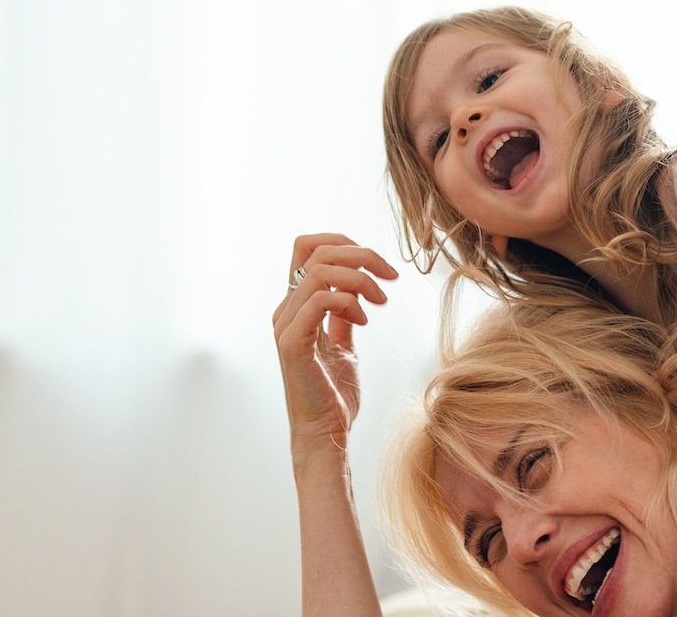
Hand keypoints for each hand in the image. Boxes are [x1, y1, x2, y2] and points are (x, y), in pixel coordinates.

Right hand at [271, 233, 399, 460]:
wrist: (326, 433)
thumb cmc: (334, 395)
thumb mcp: (344, 346)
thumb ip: (343, 318)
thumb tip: (356, 293)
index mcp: (296, 306)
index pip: (307, 248)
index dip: (343, 243)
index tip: (379, 264)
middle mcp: (286, 310)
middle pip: (315, 251)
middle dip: (360, 255)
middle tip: (390, 277)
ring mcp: (286, 326)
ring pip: (318, 272)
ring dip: (359, 279)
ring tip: (381, 301)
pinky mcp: (293, 344)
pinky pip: (318, 301)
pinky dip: (348, 303)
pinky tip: (365, 322)